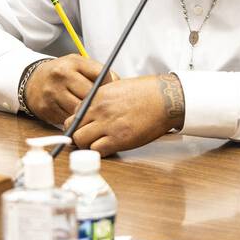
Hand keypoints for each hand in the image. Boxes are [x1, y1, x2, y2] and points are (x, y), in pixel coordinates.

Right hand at [24, 54, 118, 126]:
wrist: (32, 80)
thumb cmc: (62, 72)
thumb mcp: (78, 64)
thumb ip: (98, 72)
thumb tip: (119, 85)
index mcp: (73, 62)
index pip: (100, 75)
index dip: (110, 85)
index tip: (112, 90)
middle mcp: (61, 76)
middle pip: (90, 95)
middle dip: (99, 102)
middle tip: (105, 106)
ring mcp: (52, 94)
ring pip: (79, 110)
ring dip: (88, 114)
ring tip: (93, 113)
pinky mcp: (46, 109)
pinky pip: (67, 119)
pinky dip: (75, 120)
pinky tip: (78, 117)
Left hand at [63, 74, 186, 155]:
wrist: (166, 99)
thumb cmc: (148, 92)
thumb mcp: (117, 88)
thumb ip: (101, 100)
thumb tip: (90, 111)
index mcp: (98, 96)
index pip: (74, 113)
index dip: (78, 122)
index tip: (84, 126)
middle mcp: (99, 110)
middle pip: (73, 128)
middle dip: (78, 134)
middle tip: (88, 137)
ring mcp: (108, 125)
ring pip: (81, 141)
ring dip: (88, 145)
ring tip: (99, 143)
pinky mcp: (118, 139)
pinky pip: (97, 150)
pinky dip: (100, 151)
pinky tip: (109, 147)